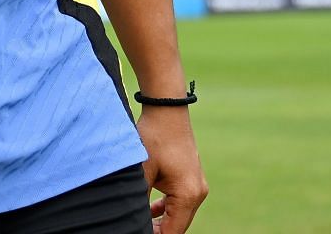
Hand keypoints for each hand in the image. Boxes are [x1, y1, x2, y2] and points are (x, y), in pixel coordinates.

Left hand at [139, 106, 206, 231]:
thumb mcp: (141, 171)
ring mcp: (197, 186)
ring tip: (139, 220)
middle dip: (156, 230)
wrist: (167, 109)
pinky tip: (150, 209)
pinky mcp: (192, 178)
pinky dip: (166, 209)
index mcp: (188, 195)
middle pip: (177, 226)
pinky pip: (180, 203)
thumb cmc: (153, 137)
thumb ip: (138, 200)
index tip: (135, 230)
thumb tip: (132, 218)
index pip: (172, 232)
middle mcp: (198, 193)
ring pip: (179, 216)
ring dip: (160, 221)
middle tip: (132, 225)